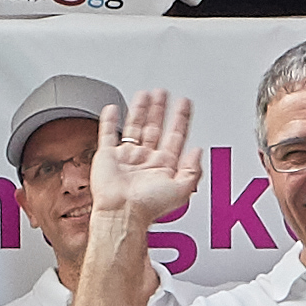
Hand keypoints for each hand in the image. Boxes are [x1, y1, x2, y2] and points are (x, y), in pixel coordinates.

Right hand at [89, 89, 200, 226]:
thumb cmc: (148, 207)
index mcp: (163, 166)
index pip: (175, 136)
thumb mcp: (182, 190)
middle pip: (155, 127)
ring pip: (134, 127)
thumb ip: (193, 170)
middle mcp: (145, 160)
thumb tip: (199, 151)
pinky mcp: (107, 157)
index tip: (184, 103)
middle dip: (159, 109)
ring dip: (139, 110)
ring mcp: (126, 158)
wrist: (121, 213)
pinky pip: (108, 134)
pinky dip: (109, 121)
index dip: (180, 119)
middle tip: (163, 93)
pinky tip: (112, 109)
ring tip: (144, 94)